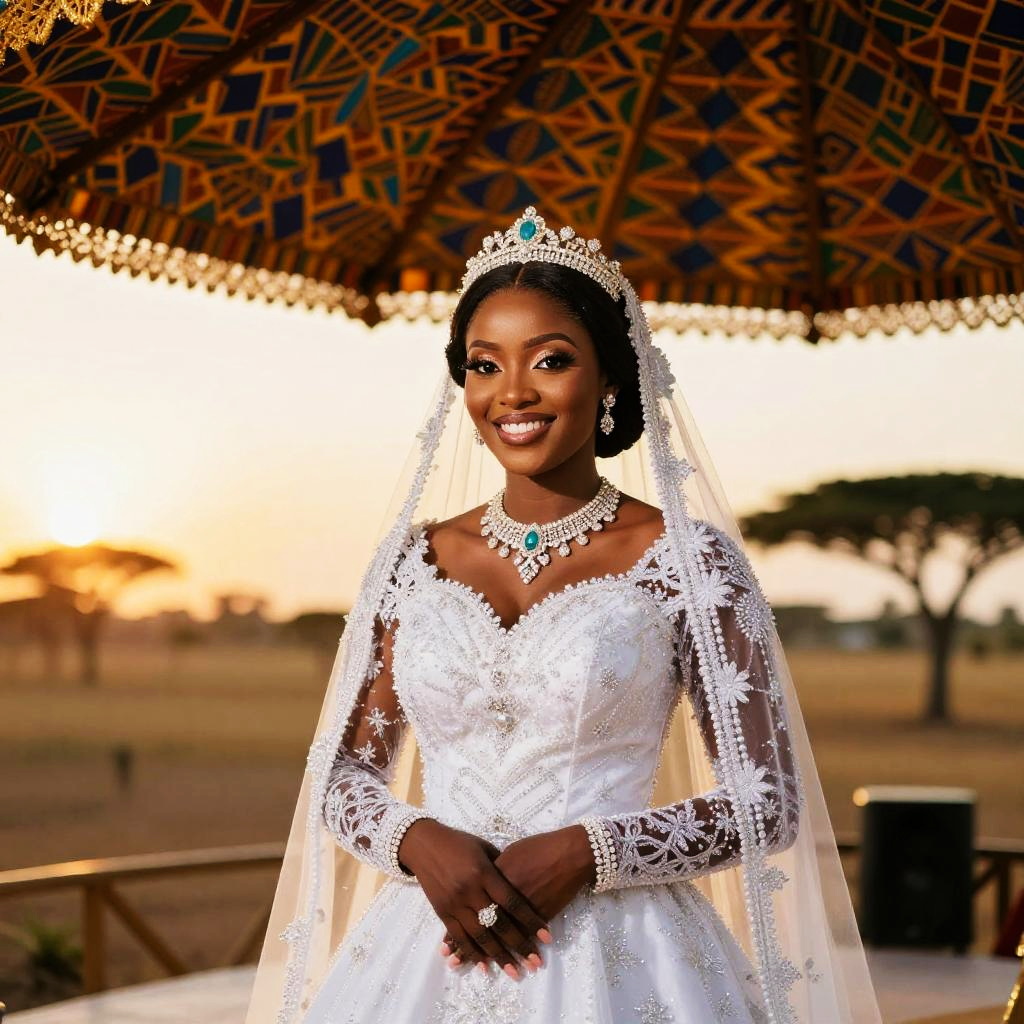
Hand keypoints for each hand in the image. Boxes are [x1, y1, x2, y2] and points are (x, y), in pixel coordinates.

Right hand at [398, 817, 550, 979]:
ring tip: (515, 972)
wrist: (424, 844)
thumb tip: (521, 886)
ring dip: (498, 957)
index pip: (512, 902)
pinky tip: (485, 967)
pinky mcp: (442, 912)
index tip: (547, 937)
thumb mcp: (484, 849)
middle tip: (536, 963)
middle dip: (519, 945)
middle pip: (499, 924)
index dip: (530, 920)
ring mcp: (454, 903)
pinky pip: (459, 937)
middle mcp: (470, 890)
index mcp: (484, 872)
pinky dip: (472, 953)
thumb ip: (501, 869)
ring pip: (480, 936)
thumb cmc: (460, 842)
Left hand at [438, 824, 594, 971]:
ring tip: (483, 970)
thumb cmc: (538, 847)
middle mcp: (500, 894)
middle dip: (468, 947)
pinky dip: (517, 949)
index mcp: (488, 875)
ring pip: (502, 935)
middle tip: (456, 965)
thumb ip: (494, 869)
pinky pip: (524, 936)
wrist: (568, 852)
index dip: (457, 928)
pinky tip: (513, 961)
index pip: (468, 907)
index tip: (446, 948)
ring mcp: (519, 907)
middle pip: (480, 925)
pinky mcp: (538, 915)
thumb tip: (485, 881)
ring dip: (494, 955)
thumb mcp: (509, 853)